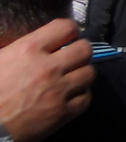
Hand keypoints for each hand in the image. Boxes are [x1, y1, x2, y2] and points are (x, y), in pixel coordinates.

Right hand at [0, 19, 93, 141]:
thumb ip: (19, 49)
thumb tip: (37, 45)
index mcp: (28, 50)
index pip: (66, 27)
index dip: (69, 32)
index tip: (66, 38)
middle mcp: (48, 67)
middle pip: (84, 50)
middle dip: (80, 52)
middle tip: (71, 59)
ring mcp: (58, 91)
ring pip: (89, 73)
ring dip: (81, 74)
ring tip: (71, 78)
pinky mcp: (62, 113)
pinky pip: (86, 98)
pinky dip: (81, 96)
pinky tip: (70, 96)